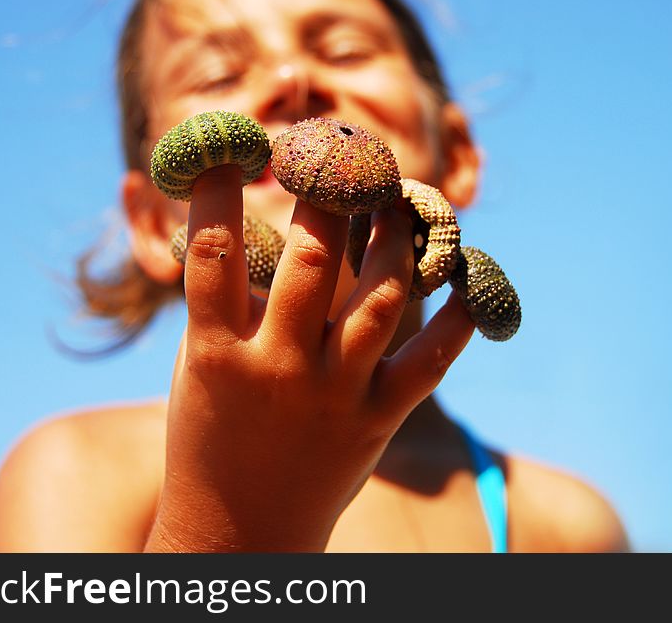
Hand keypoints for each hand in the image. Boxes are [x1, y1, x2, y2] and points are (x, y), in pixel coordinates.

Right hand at [145, 164, 474, 551]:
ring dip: (399, 236)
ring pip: (383, 297)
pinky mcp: (377, 420)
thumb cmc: (210, 434)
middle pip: (315, 258)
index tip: (237, 140)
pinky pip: (431, 360)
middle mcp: (278, 370)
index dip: (219, 185)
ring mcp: (333, 397)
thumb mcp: (199, 364)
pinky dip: (461, 315)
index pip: (213, 251)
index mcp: (215, 352)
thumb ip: (224, 298)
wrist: (239, 530)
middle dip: (332, 191)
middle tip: (344, 153)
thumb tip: (250, 217)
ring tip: (399, 198)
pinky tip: (473, 271)